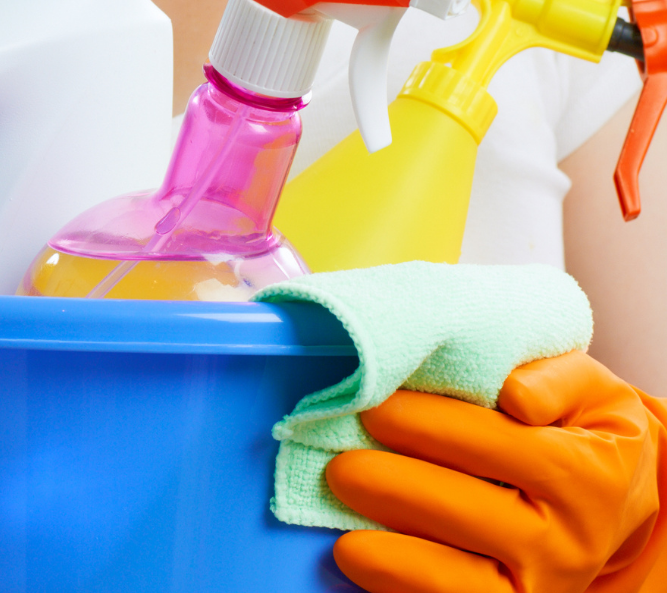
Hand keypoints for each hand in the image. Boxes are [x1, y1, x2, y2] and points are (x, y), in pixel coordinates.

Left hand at [326, 351, 666, 592]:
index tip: (377, 407)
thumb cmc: (577, 432)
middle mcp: (569, 539)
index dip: (432, 424)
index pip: (501, 445)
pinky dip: (395, 580)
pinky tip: (354, 550)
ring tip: (341, 499)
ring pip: (453, 573)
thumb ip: (555, 379)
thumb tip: (513, 394)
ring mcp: (538, 585)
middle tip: (341, 460)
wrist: (611, 509)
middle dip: (395, 482)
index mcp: (588, 473)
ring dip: (387, 541)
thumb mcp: (589, 392)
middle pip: (467, 510)